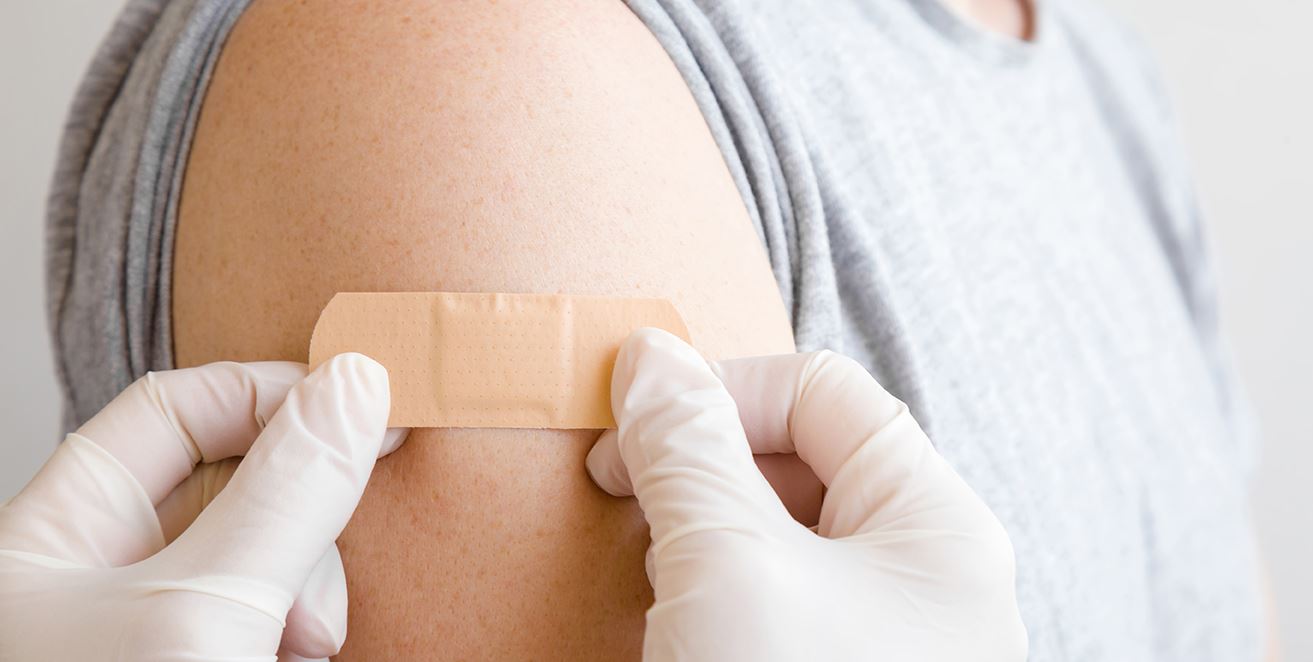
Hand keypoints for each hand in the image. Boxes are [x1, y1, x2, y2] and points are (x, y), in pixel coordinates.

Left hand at [0, 354, 405, 660]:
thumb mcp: (204, 609)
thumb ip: (283, 495)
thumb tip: (356, 384)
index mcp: (56, 535)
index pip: (172, 410)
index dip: (269, 395)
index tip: (364, 406)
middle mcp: (101, 577)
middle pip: (234, 483)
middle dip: (300, 520)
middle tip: (326, 567)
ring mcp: (155, 629)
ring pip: (268, 555)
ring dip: (310, 591)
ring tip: (304, 646)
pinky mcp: (208, 660)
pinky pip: (275, 611)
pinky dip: (302, 628)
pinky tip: (299, 657)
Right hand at [586, 329, 1027, 661]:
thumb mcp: (732, 567)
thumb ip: (690, 449)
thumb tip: (650, 356)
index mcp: (939, 527)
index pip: (822, 391)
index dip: (720, 391)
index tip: (629, 434)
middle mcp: (928, 579)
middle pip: (803, 465)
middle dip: (706, 474)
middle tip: (636, 512)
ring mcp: (888, 639)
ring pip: (782, 543)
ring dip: (706, 543)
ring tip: (664, 592)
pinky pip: (777, 608)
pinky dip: (720, 602)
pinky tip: (681, 635)